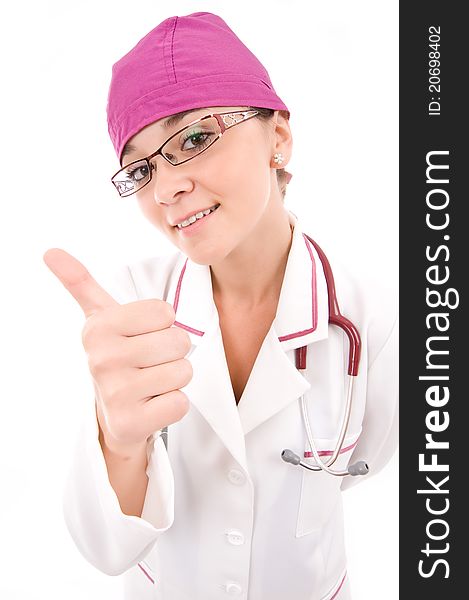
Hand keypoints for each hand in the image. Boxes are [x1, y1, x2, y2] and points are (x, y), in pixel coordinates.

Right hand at [43, 248, 191, 451]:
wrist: (115, 414)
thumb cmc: (118, 357)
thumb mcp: (102, 319)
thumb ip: (81, 284)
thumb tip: (50, 251)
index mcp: (98, 328)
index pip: (166, 313)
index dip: (164, 325)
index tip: (143, 337)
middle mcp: (101, 359)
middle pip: (178, 342)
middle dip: (173, 353)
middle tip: (150, 363)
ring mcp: (115, 393)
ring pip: (183, 371)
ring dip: (175, 379)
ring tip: (152, 383)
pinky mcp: (130, 423)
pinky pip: (180, 403)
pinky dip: (173, 405)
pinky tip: (152, 406)